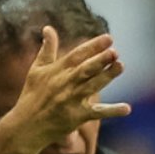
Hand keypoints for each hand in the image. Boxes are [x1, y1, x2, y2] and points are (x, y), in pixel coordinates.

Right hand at [3, 26, 130, 148]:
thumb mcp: (37, 69)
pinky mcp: (77, 117)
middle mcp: (65, 84)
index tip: (109, 38)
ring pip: (92, 86)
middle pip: (85, 69)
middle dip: (100, 60)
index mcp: (57, 70)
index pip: (77, 55)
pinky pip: (97, 113)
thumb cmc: (32, 95)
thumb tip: (48, 28)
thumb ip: (47, 49)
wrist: (26, 125)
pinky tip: (127, 108)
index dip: (93, 46)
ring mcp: (71, 100)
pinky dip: (112, 111)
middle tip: (115, 51)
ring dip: (107, 76)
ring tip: (121, 65)